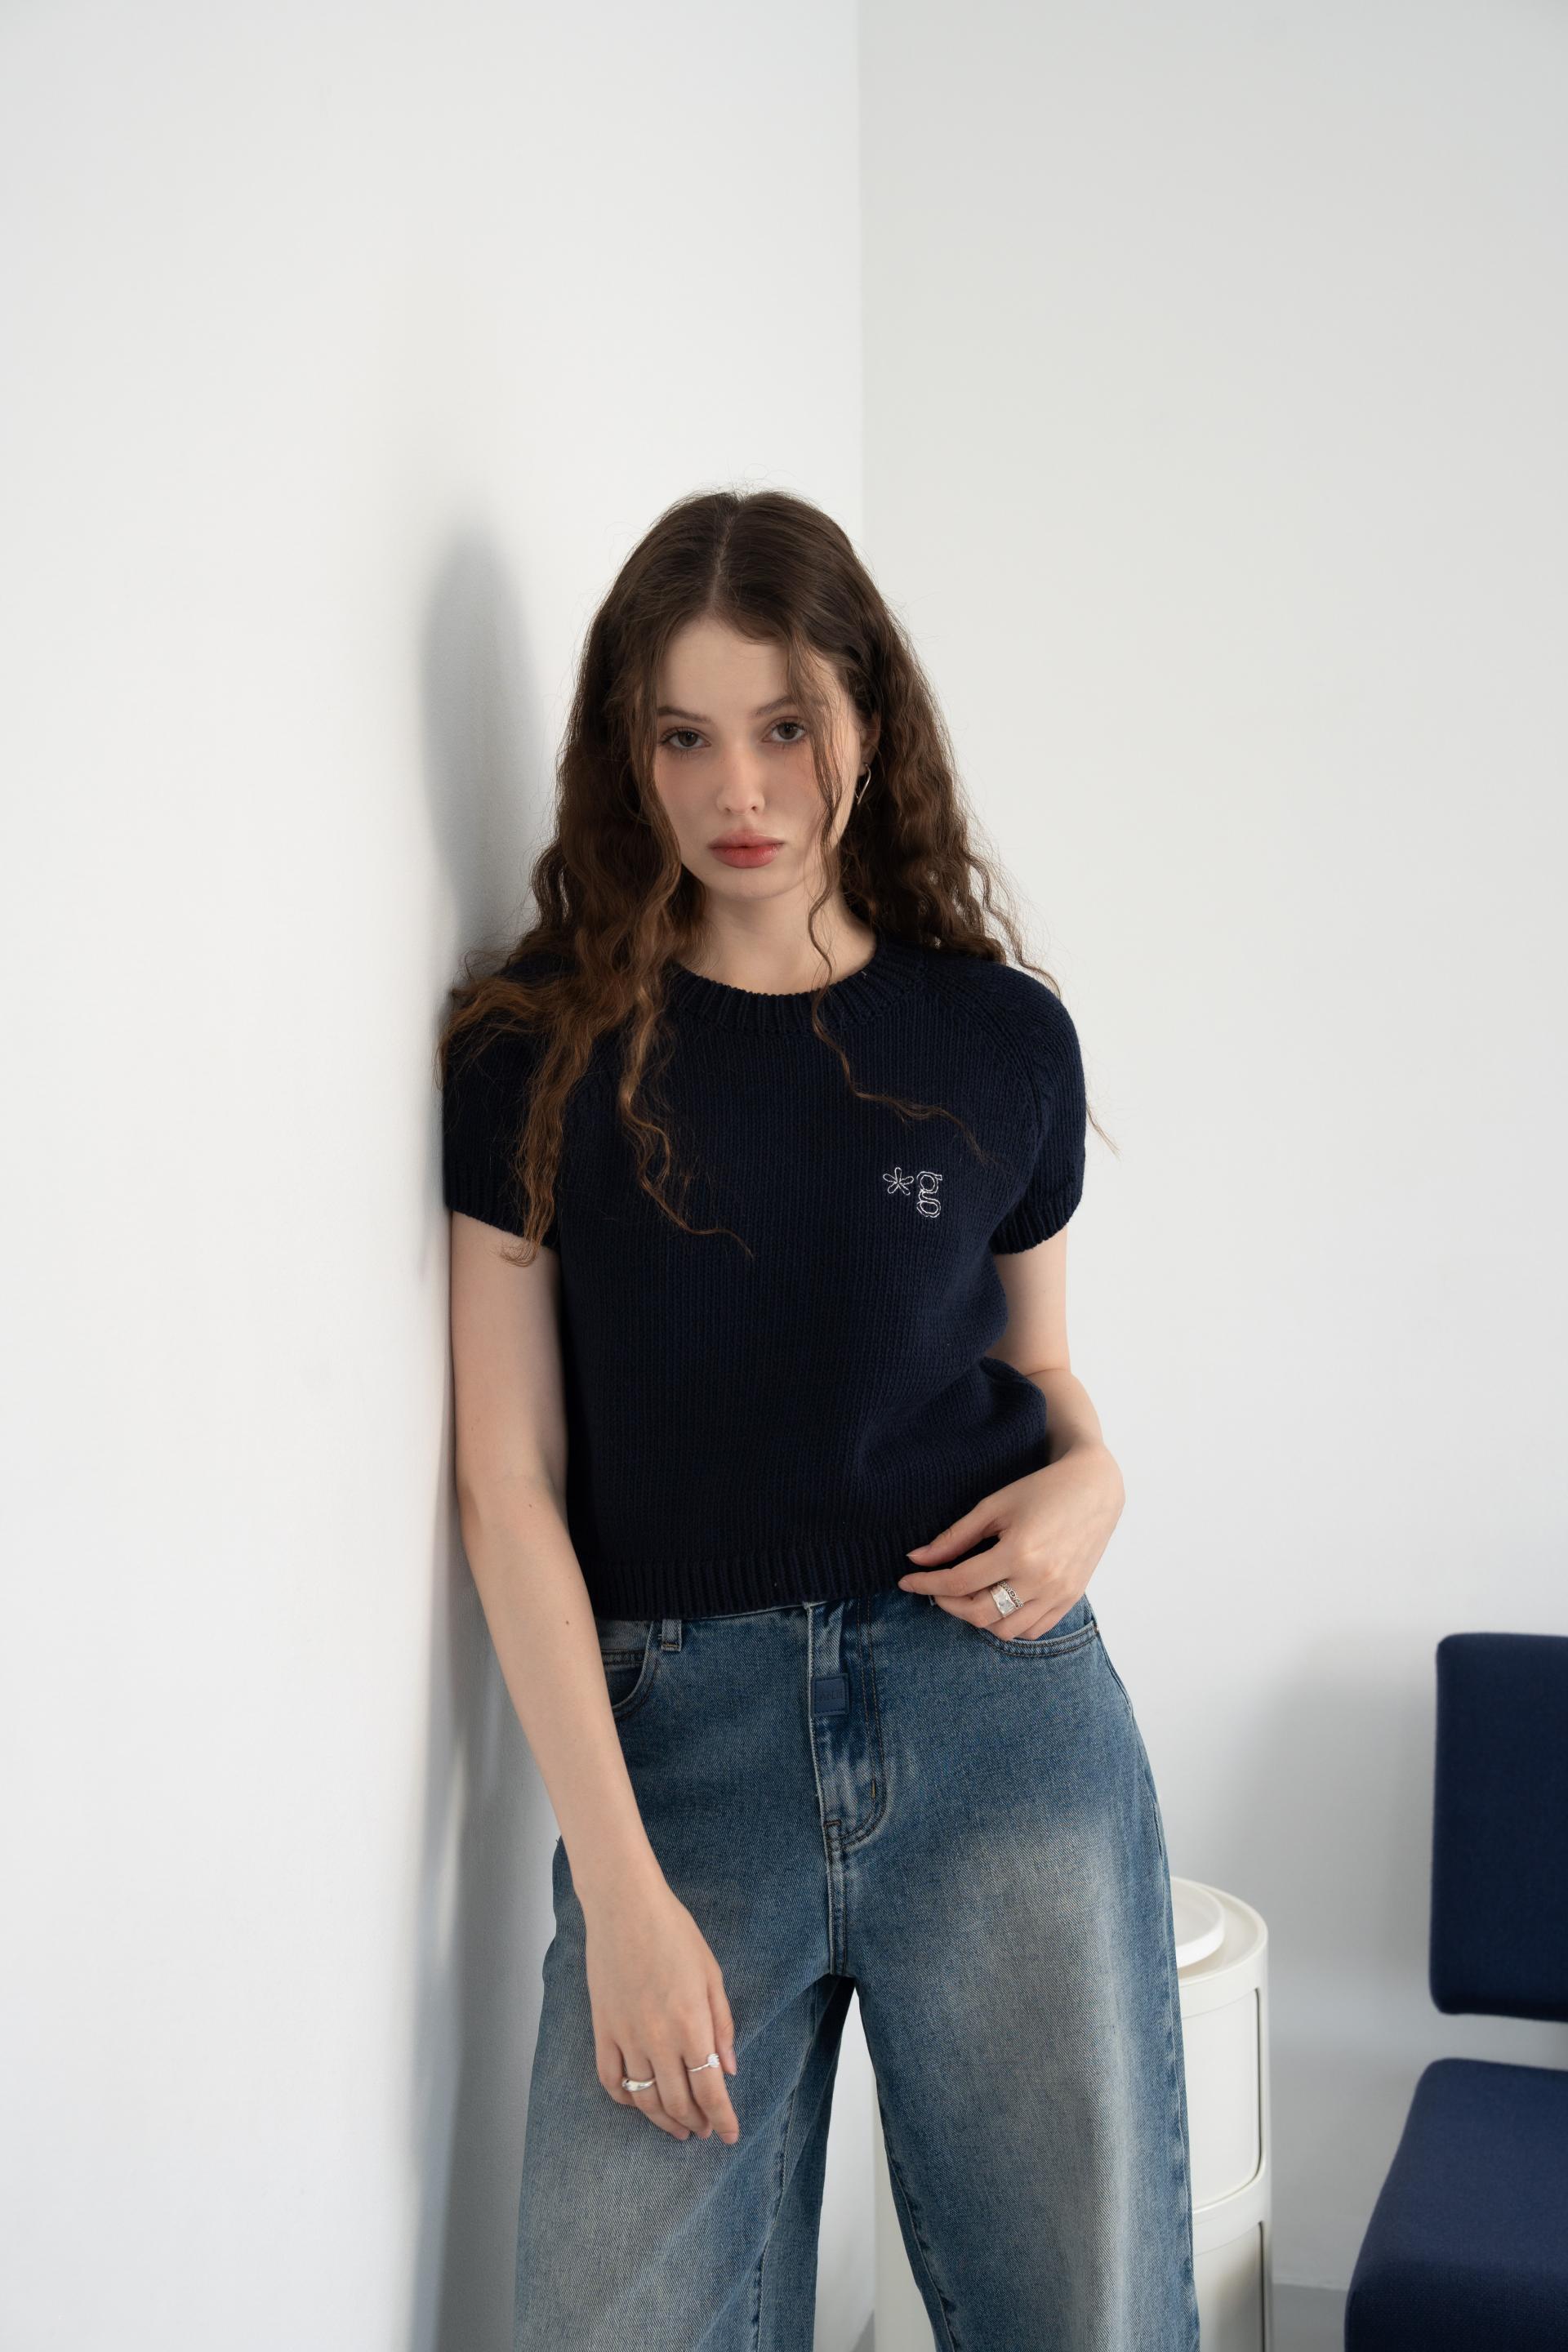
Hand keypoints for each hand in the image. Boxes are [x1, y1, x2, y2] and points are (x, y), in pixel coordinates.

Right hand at [584, 1876, 741, 2142]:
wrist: (625, 1907)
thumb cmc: (674, 1934)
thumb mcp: (711, 1974)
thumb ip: (722, 2025)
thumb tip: (729, 2069)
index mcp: (691, 2023)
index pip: (710, 2090)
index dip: (722, 2118)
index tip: (729, 2135)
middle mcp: (658, 2038)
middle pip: (678, 2102)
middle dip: (696, 2123)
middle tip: (705, 2130)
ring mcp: (626, 2036)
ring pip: (645, 2099)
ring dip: (664, 2120)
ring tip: (679, 2127)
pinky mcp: (603, 2030)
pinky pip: (611, 2080)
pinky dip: (626, 2100)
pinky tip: (640, 2103)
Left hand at [896, 1443, 1125, 1639]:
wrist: (1095, 1489)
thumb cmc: (1042, 1489)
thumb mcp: (993, 1506)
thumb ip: (955, 1537)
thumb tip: (917, 1558)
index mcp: (1019, 1552)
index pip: (959, 1583)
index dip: (926, 1584)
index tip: (906, 1581)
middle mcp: (1040, 1580)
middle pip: (979, 1614)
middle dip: (947, 1604)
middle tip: (935, 1588)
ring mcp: (1058, 1594)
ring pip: (1004, 1630)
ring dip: (978, 1617)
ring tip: (967, 1594)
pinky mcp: (1070, 1599)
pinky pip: (1032, 1630)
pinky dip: (1008, 1623)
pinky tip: (997, 1601)